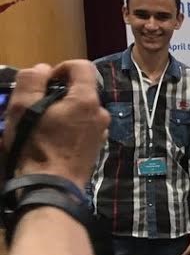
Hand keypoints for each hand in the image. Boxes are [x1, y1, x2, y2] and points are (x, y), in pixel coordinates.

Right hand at [3, 61, 109, 187]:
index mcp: (86, 100)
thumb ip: (32, 81)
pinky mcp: (98, 145)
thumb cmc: (35, 147)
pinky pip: (85, 125)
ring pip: (83, 108)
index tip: (45, 81)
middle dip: (60, 92)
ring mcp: (102, 130)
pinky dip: (72, 124)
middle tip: (39, 105)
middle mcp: (101, 112)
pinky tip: (55, 137)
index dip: (61, 68)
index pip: (82, 67)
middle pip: (82, 89)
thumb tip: (43, 68)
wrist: (50, 187)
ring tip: (44, 124)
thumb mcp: (22, 109)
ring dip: (65, 109)